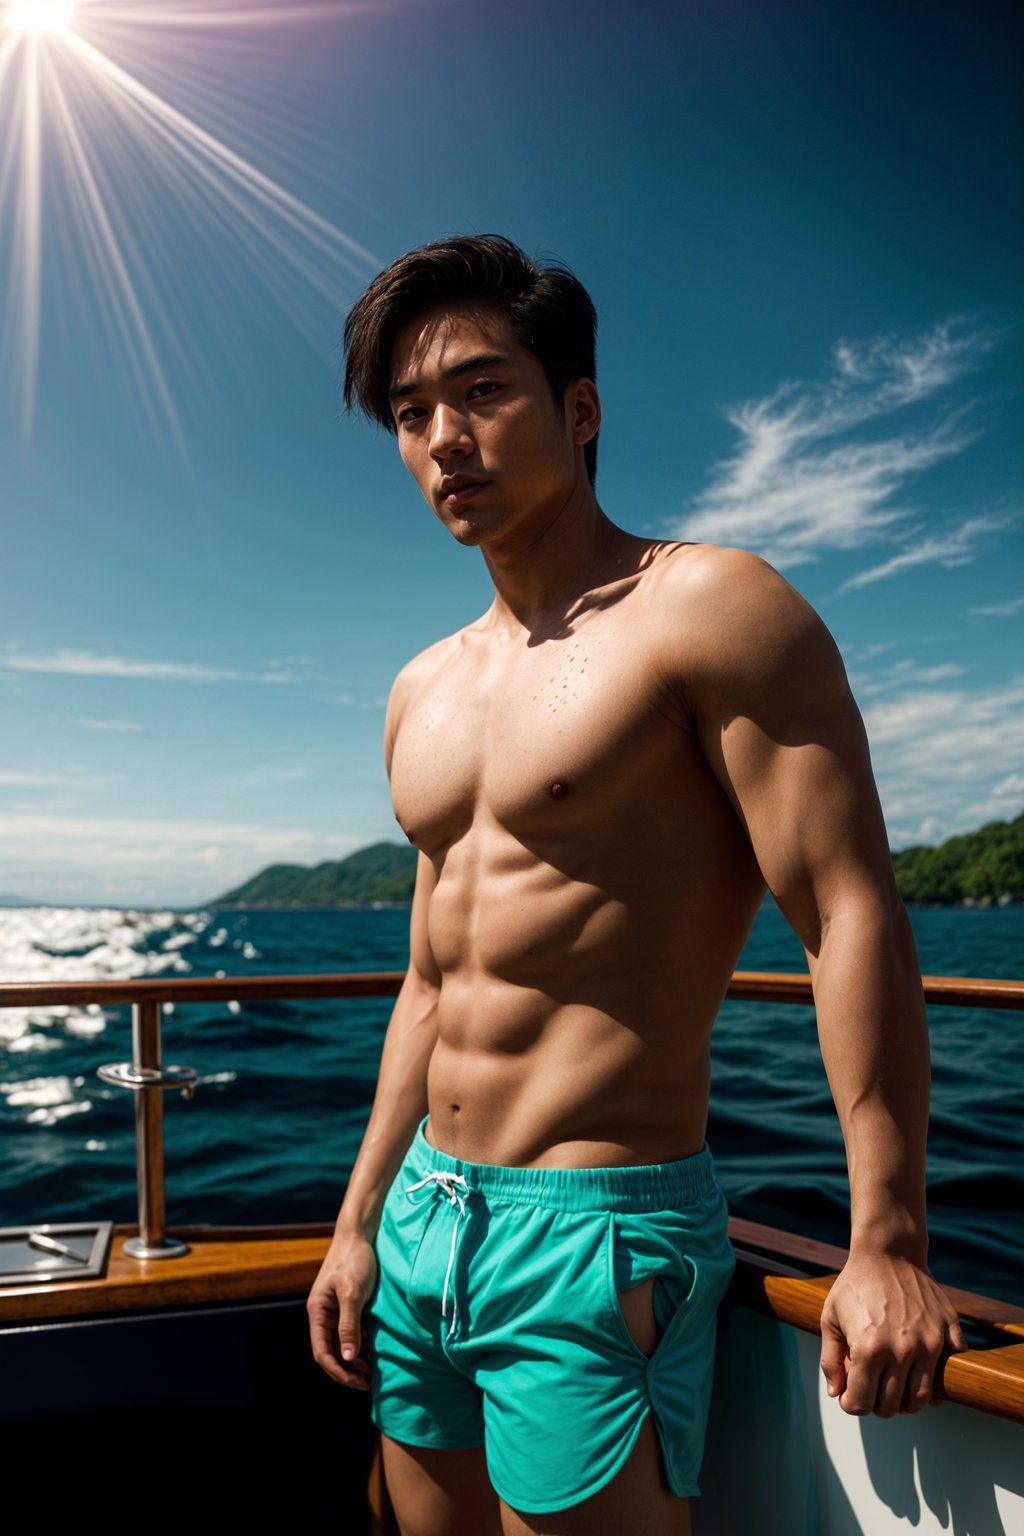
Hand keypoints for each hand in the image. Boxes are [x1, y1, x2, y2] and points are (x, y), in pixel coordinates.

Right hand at [306, 1229, 378, 1390]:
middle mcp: (323, 1314)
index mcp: (317, 1312)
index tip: (357, 1382)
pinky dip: (361, 1344)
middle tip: (367, 1383)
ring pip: (341, 1344)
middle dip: (347, 1369)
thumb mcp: (353, 1293)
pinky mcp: (348, 1305)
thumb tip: (348, 1358)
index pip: (322, 1352)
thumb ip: (349, 1326)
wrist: (360, 1234)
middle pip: (330, 1352)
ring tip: (373, 1370)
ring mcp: (335, 1310)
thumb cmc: (355, 1260)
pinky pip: (351, 1332)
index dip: (338, 1371)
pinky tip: (375, 1350)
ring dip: (355, 1359)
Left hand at [819, 1252, 967, 1416]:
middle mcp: (902, 1349)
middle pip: (892, 1406)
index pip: (861, 1403)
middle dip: (877, 1404)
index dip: (851, 1404)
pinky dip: (937, 1383)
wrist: (888, 1252)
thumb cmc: (855, 1284)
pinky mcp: (949, 1332)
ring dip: (906, 1401)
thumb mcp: (831, 1318)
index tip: (850, 1395)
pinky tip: (919, 1372)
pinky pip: (948, 1373)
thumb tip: (836, 1393)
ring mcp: (929, 1342)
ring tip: (894, 1386)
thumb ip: (830, 1359)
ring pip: (922, 1399)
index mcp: (869, 1348)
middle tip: (872, 1389)